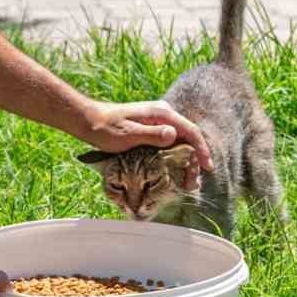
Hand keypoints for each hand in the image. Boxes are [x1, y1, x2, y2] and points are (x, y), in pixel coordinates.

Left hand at [78, 100, 212, 172]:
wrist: (89, 121)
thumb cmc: (106, 128)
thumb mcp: (128, 134)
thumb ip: (151, 134)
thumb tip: (173, 135)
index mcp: (161, 113)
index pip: (191, 131)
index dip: (201, 150)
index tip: (207, 167)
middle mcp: (163, 115)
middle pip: (188, 138)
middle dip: (194, 161)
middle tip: (192, 183)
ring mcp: (157, 122)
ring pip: (179, 142)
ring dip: (185, 161)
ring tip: (186, 182)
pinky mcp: (151, 129)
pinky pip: (169, 144)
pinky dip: (175, 158)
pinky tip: (174, 172)